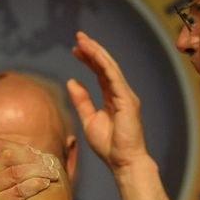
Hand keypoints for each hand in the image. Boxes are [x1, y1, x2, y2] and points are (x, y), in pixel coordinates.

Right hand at [0, 139, 61, 199]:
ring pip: (14, 172)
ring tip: (53, 175)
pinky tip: (45, 185)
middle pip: (7, 156)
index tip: (42, 156)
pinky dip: (34, 186)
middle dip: (33, 159)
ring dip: (38, 171)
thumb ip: (19, 166)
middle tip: (52, 165)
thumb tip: (43, 154)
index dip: (23, 148)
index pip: (0, 146)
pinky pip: (17, 191)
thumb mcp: (10, 185)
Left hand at [67, 32, 150, 172]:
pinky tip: (93, 54)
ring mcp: (125, 95)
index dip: (88, 59)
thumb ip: (81, 100)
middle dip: (92, 50)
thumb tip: (72, 81)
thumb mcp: (89, 119)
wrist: (123, 162)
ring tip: (83, 40)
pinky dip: (103, 64)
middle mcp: (121, 93)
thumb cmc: (109, 146)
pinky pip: (114, 77)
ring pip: (110, 67)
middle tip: (79, 37)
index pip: (100, 73)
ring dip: (96, 52)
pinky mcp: (127, 100)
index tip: (75, 50)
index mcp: (112, 97)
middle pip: (105, 65)